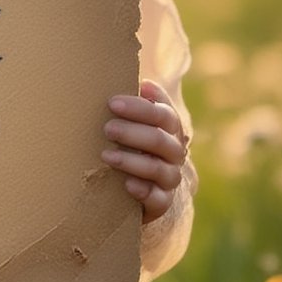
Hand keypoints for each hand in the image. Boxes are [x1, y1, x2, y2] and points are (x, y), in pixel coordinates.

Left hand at [102, 79, 188, 224]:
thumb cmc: (128, 144)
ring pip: (158, 168)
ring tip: (107, 155)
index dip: (140, 107)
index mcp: (169, 128)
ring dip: (132, 160)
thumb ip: (127, 104)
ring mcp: (170, 178)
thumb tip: (123, 78)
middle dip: (132, 132)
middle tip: (107, 128)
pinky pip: (158, 199)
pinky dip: (143, 190)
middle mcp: (174, 151)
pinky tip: (126, 184)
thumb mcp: (129, 122)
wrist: (136, 188)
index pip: (163, 113)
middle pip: (160, 139)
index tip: (113, 102)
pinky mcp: (162, 203)